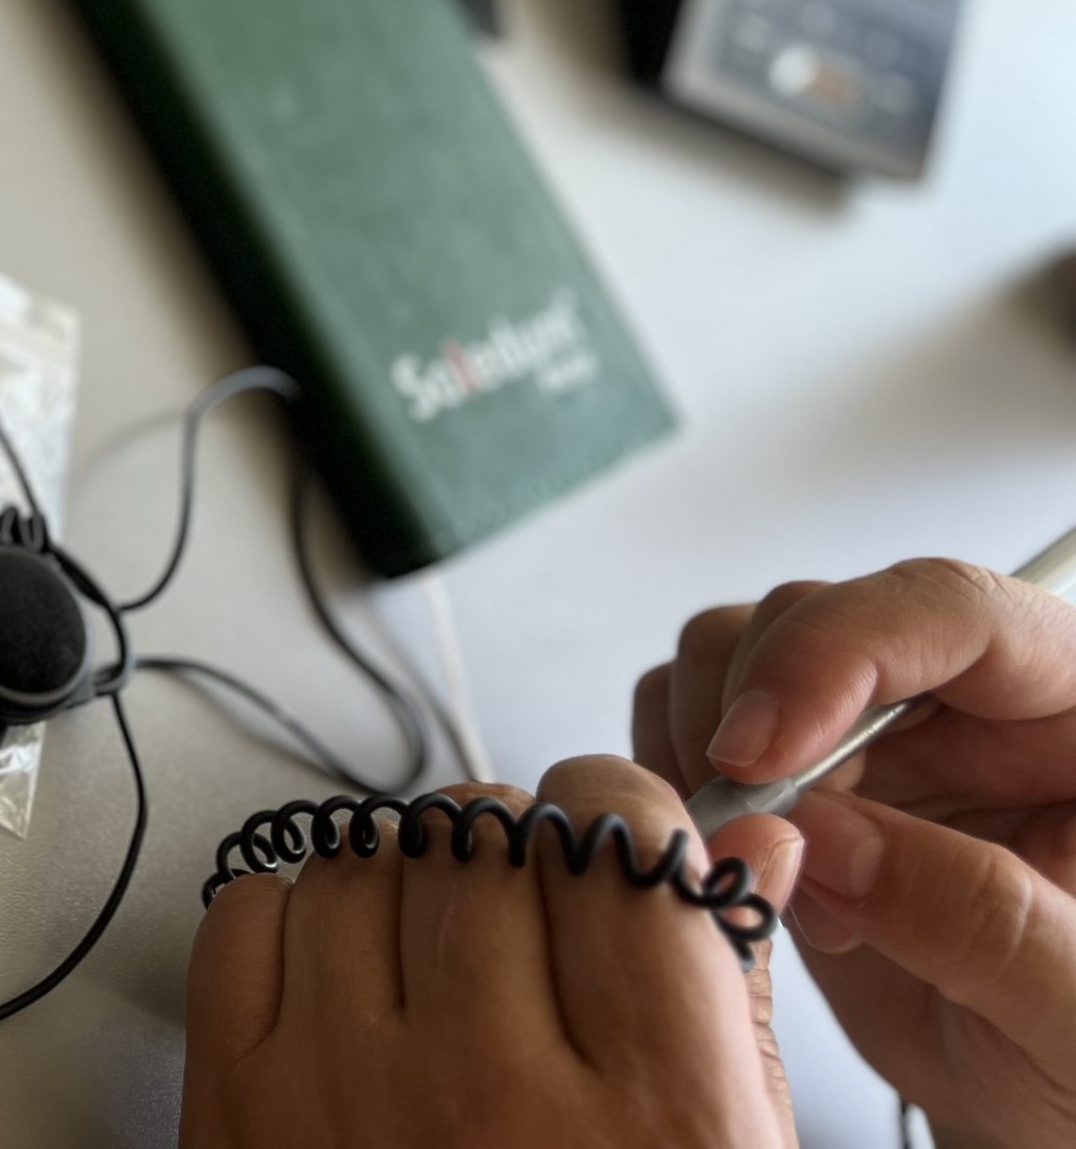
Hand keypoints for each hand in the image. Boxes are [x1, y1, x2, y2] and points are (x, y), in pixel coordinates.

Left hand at [181, 757, 797, 1147]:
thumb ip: (735, 1005)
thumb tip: (748, 847)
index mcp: (652, 1119)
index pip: (618, 842)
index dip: (617, 815)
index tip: (614, 839)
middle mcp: (493, 1095)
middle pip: (483, 836)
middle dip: (509, 843)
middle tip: (525, 902)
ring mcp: (346, 1096)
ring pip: (358, 858)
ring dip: (399, 878)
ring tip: (435, 955)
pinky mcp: (236, 1113)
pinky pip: (244, 918)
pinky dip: (290, 921)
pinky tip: (343, 984)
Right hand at [634, 559, 1075, 1147]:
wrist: (1039, 1101)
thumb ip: (988, 922)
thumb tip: (833, 840)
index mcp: (1075, 714)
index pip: (949, 609)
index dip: (839, 653)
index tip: (761, 753)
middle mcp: (967, 697)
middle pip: (815, 615)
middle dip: (759, 727)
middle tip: (767, 853)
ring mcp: (874, 729)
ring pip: (729, 651)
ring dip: (708, 759)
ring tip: (778, 884)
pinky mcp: (795, 768)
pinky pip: (684, 714)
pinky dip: (673, 783)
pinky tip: (738, 869)